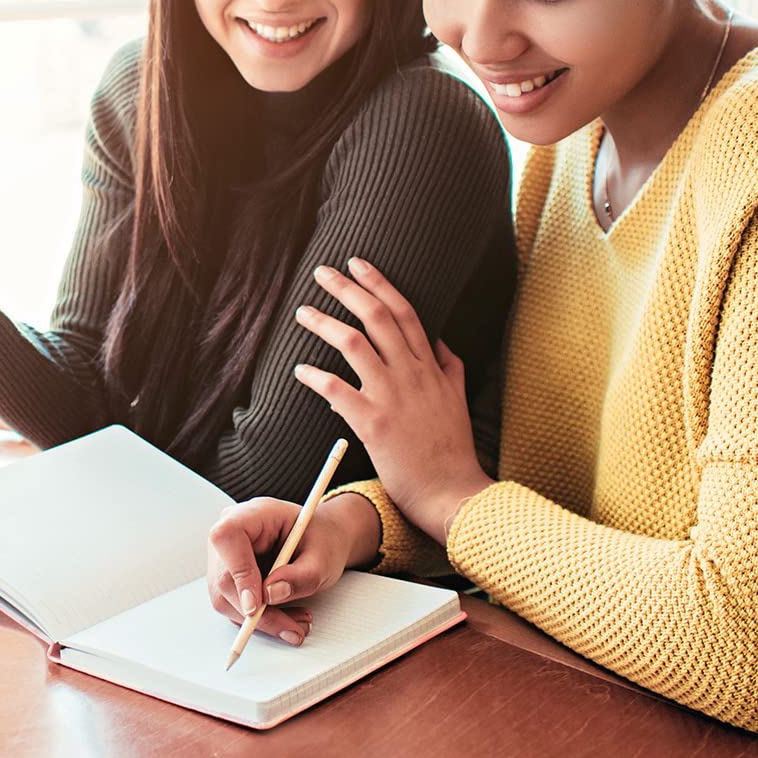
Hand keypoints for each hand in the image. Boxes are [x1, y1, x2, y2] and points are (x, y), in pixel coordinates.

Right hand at [204, 492, 381, 644]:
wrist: (322, 542)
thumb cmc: (322, 540)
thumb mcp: (324, 558)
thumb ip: (301, 576)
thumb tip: (271, 594)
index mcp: (253, 514)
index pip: (227, 537)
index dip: (237, 572)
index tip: (256, 605)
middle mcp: (232, 533)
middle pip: (224, 577)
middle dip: (257, 612)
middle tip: (291, 628)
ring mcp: (226, 556)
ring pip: (226, 598)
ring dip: (262, 620)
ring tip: (297, 623)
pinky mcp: (229, 577)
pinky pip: (234, 606)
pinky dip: (261, 619)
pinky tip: (287, 618)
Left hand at [291, 258, 492, 544]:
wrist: (452, 492)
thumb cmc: (452, 451)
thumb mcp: (457, 399)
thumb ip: (448, 367)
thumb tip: (438, 342)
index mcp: (430, 367)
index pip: (405, 312)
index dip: (379, 284)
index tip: (358, 264)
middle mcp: (412, 374)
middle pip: (377, 317)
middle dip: (347, 289)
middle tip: (322, 272)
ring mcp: (393, 397)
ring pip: (354, 344)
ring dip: (325, 323)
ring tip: (303, 312)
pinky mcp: (375, 424)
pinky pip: (338, 391)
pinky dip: (316, 377)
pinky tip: (299, 369)